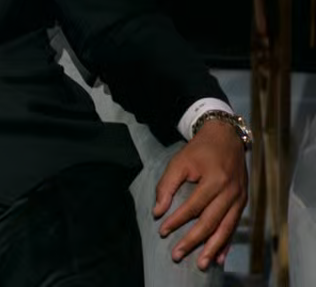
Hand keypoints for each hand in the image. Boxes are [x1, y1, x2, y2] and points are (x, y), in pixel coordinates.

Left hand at [152, 120, 247, 269]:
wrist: (226, 138)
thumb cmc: (199, 150)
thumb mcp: (179, 162)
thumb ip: (167, 186)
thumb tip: (157, 211)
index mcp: (215, 180)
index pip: (194, 207)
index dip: (177, 220)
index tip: (162, 231)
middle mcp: (231, 192)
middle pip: (211, 222)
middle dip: (194, 241)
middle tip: (178, 255)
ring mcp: (240, 198)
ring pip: (225, 228)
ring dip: (213, 248)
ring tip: (201, 263)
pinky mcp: (243, 202)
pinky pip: (234, 226)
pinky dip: (227, 242)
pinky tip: (219, 256)